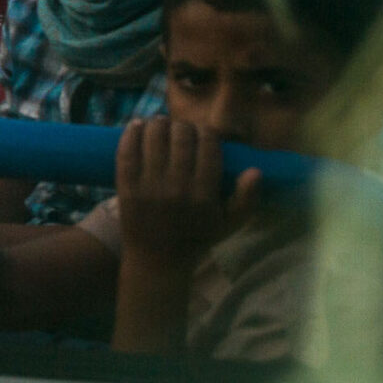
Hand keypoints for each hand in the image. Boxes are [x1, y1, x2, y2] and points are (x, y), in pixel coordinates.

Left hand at [114, 118, 260, 263]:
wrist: (158, 259)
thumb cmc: (196, 238)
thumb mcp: (229, 223)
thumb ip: (246, 198)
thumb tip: (255, 170)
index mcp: (203, 194)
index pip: (207, 148)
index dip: (206, 131)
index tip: (203, 131)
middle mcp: (176, 187)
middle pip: (180, 138)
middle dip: (182, 126)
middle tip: (181, 127)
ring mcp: (149, 186)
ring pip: (153, 139)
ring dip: (158, 124)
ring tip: (160, 123)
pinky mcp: (126, 187)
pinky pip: (126, 152)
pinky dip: (131, 134)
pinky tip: (137, 125)